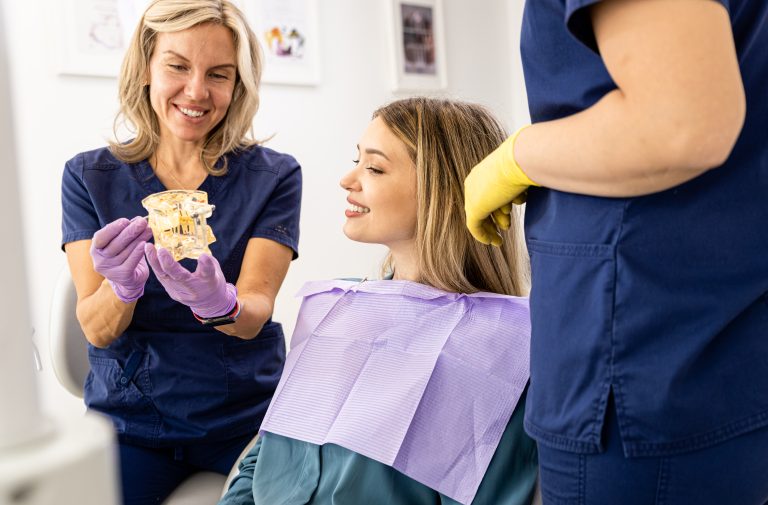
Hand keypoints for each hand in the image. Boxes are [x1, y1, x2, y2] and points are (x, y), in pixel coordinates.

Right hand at [90, 217, 152, 302]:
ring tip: (148, 230)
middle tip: (143, 222)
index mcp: (96, 249)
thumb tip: (138, 219)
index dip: (113, 229)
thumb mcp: (121, 242)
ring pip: (125, 252)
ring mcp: (110, 270)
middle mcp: (100, 260)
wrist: (130, 279)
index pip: (101, 237)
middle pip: (115, 244)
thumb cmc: (125, 256)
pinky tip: (145, 244)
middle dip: (130, 231)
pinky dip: (138, 252)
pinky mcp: (122, 276)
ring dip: (138, 239)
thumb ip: (126, 231)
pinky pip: (131, 262)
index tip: (126, 221)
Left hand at [144, 244, 236, 317]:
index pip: (207, 273)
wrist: (209, 302)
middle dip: (168, 263)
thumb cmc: (212, 281)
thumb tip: (194, 244)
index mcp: (210, 282)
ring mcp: (181, 293)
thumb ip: (205, 260)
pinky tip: (150, 254)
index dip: (206, 265)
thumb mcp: (215, 270)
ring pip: (165, 277)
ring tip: (148, 247)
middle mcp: (194, 289)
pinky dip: (155, 265)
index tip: (204, 256)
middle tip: (161, 250)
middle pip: (180, 277)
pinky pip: (162, 278)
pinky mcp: (172, 293)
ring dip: (155, 262)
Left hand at [464, 125, 537, 245]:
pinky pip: (474, 226)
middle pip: (482, 205)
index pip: (485, 193)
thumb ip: (516, 186)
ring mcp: (472, 195)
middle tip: (507, 226)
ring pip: (479, 217)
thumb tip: (520, 196)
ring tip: (505, 229)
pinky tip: (491, 242)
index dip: (495, 206)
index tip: (507, 215)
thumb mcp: (520, 175)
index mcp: (482, 172)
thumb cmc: (526, 163)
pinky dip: (483, 235)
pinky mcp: (475, 208)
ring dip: (492, 227)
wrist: (521, 160)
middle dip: (494, 218)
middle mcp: (474, 182)